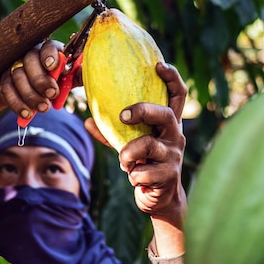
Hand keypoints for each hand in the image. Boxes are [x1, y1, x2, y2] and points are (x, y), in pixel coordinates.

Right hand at [0, 40, 69, 124]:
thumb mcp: (68, 77)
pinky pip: (7, 90)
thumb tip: (86, 74)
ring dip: (31, 95)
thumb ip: (76, 75)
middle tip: (52, 94)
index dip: (49, 55)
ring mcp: (15, 66)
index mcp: (49, 49)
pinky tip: (27, 113)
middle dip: (41, 79)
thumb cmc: (56, 80)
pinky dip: (17, 103)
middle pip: (30, 60)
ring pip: (18, 77)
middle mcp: (30, 54)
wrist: (34, 91)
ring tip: (43, 108)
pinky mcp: (4, 81)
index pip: (47, 47)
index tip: (52, 66)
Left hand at [85, 62, 187, 256]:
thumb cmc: (144, 163)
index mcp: (168, 124)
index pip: (177, 96)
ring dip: (127, 154)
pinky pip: (142, 172)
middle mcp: (175, 136)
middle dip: (143, 111)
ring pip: (148, 146)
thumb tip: (86, 120)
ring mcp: (174, 156)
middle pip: (166, 115)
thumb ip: (111, 132)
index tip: (158, 65)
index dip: (171, 78)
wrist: (159, 198)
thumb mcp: (130, 144)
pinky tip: (136, 179)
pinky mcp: (169, 175)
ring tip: (124, 162)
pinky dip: (133, 176)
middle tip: (123, 115)